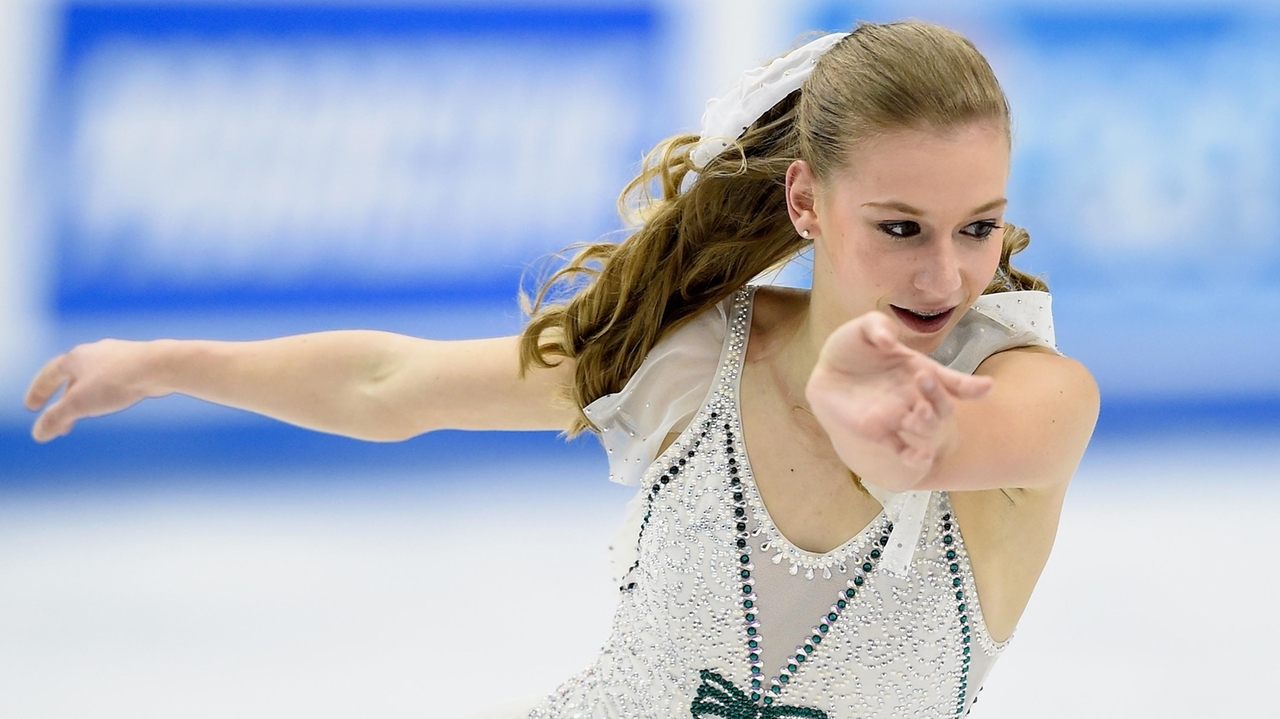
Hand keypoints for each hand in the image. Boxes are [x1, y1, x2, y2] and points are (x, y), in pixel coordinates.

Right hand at [24, 339, 167, 441]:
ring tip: (85, 418)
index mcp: (75, 357)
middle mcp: (95, 352)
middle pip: (72, 379)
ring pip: (94, 380)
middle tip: (61, 427)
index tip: (31, 407)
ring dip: (85, 400)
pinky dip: (105, 395)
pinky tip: (113, 403)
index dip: (38, 392)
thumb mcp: (79, 404)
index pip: (49, 375)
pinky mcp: (138, 364)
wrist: (159, 367)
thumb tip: (39, 434)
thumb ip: (56, 419)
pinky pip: (114, 381)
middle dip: (64, 404)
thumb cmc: (116, 382)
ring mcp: (118, 356)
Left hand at [805, 311, 991, 488]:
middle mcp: (914, 396)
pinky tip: (922, 458)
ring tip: (920, 411)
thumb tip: (889, 340)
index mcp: (919, 370)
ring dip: (927, 423)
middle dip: (940, 398)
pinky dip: (912, 456)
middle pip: (941, 406)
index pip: (950, 381)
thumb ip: (878, 327)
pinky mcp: (878, 432)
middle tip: (926, 379)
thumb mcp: (864, 328)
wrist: (826, 372)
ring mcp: (898, 416)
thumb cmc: (851, 347)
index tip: (987, 388)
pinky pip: (900, 449)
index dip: (970, 386)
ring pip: (924, 427)